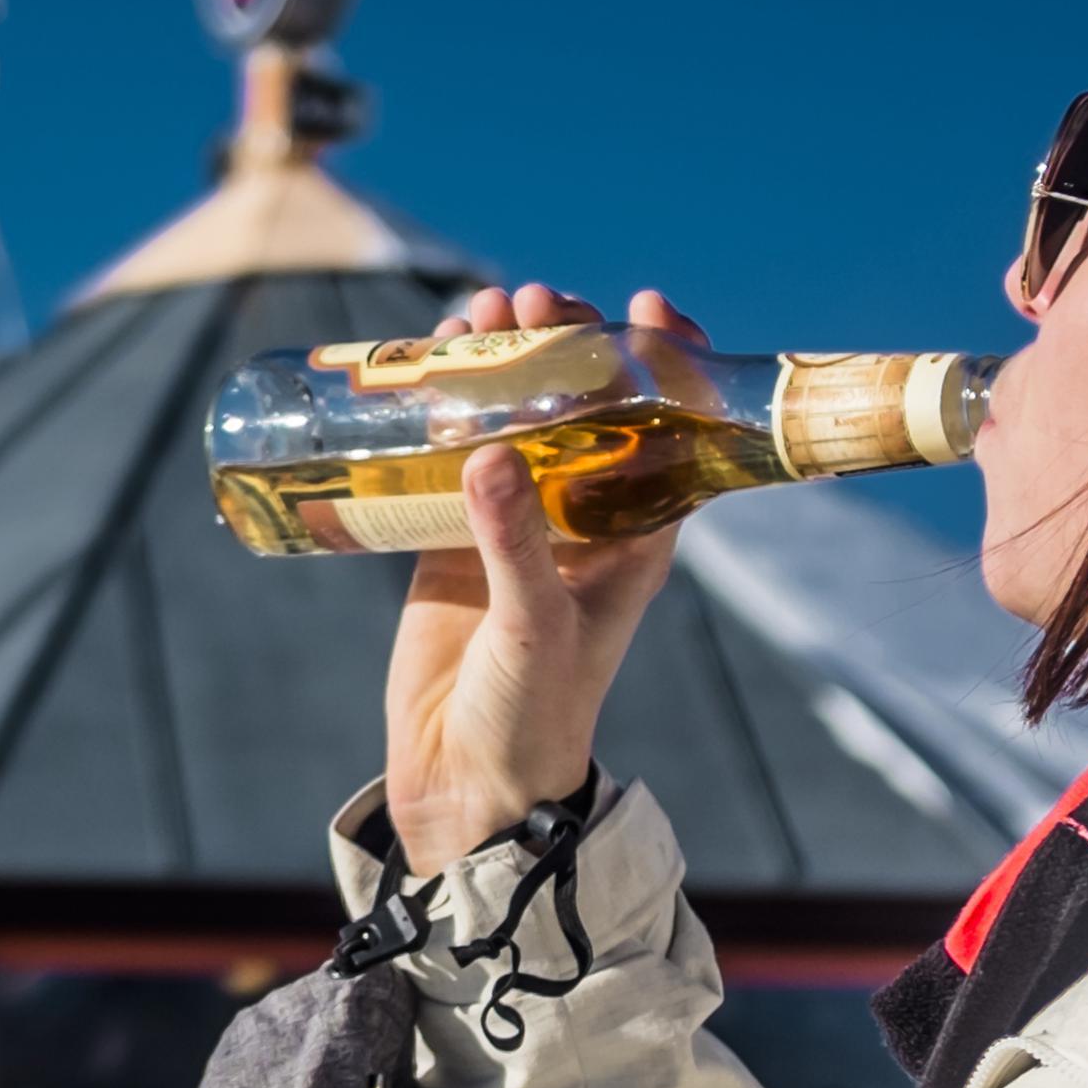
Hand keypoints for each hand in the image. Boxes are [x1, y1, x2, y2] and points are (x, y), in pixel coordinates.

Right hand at [383, 284, 700, 870]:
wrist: (467, 786)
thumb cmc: (532, 716)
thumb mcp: (534, 628)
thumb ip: (514, 544)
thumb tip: (487, 452)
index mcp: (635, 537)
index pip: (668, 431)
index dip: (666, 363)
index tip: (646, 306)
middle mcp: (581, 521)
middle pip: (582, 407)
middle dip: (562, 345)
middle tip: (529, 301)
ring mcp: (514, 527)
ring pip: (513, 421)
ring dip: (496, 365)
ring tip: (472, 316)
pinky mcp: (451, 543)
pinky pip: (449, 458)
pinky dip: (436, 412)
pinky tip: (418, 369)